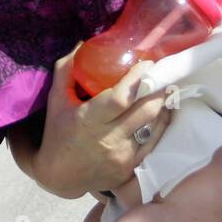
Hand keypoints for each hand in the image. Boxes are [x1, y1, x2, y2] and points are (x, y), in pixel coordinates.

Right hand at [29, 46, 171, 196]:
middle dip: (158, 88)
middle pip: (145, 110)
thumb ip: (66, 70)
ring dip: (163, 104)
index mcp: (88, 121)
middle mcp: (108, 139)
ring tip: (165, 88)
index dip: (138, 79)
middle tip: (162, 72)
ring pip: (154, 125)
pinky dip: (161, 123)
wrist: (58, 177)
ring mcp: (122, 156)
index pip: (121, 97)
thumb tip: (82, 43)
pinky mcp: (131, 168)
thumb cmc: (58, 134)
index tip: (146, 63)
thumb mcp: (56, 101)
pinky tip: (163, 110)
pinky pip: (155, 142)